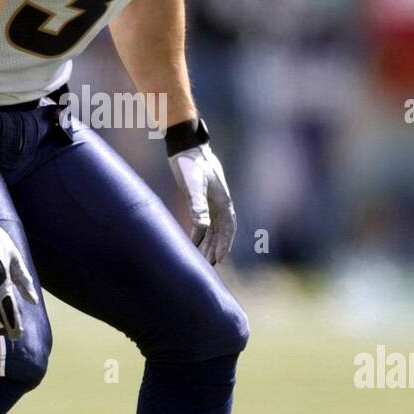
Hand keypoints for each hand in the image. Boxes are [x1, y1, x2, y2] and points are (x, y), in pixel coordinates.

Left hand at [168, 141, 236, 265]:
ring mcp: (211, 202)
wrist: (186, 147)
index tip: (219, 260)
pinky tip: (192, 243)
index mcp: (224, 202)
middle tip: (208, 266)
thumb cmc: (191, 165)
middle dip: (215, 248)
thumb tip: (203, 228)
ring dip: (207, 243)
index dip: (224, 245)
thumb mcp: (194, 185)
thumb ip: (197, 206)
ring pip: (212, 229)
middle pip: (220, 232)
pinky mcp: (201, 200)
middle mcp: (220, 204)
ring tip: (201, 259)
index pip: (228, 229)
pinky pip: (203, 222)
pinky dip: (199, 234)